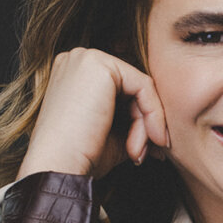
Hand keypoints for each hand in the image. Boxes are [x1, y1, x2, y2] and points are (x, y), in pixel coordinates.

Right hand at [17, 48, 167, 181]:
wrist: (59, 165)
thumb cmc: (82, 154)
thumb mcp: (116, 132)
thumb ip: (137, 118)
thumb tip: (164, 126)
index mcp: (77, 73)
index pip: (125, 91)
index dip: (141, 121)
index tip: (147, 150)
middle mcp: (79, 60)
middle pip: (134, 88)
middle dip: (145, 124)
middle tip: (144, 154)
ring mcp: (86, 58)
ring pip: (141, 88)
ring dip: (147, 125)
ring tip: (136, 151)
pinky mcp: (99, 64)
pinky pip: (144, 86)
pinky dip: (153, 114)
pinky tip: (148, 139)